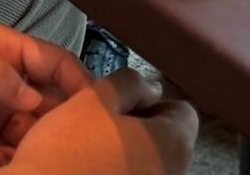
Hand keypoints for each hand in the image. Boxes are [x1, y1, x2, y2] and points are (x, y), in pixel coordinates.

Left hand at [0, 23, 89, 161]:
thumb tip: (38, 97)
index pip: (50, 62)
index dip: (77, 83)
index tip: (95, 113)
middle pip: (44, 100)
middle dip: (57, 123)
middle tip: (60, 150)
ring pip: (24, 128)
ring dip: (32, 146)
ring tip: (29, 162)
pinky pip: (0, 150)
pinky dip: (9, 160)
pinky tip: (4, 167)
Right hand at [0, 69, 197, 174]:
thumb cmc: (67, 152)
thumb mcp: (96, 98)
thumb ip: (131, 83)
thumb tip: (151, 89)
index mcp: (173, 145)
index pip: (182, 111)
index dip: (151, 100)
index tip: (121, 104)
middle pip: (166, 140)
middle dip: (137, 128)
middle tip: (100, 125)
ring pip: (146, 163)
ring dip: (124, 153)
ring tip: (88, 151)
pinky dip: (115, 173)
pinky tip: (87, 172)